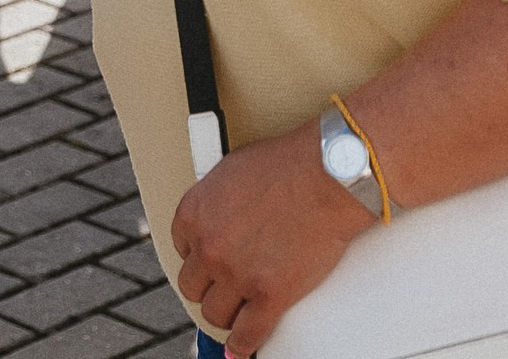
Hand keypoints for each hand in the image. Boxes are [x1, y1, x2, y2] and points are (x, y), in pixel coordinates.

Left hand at [170, 121, 375, 357]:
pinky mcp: (270, 296)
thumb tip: (216, 216)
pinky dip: (242, 345)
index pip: (181, 249)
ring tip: (237, 312)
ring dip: (225, 314)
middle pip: (194, 285)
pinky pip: (247, 334)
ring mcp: (237, 275)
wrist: (326, 176)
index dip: (199, 255)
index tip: (211, 260)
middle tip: (223, 286)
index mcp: (193, 214)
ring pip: (215, 313)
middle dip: (208, 286)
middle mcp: (209, 248)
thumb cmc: (287, 165)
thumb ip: (215, 201)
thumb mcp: (230, 172)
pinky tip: (241, 348)